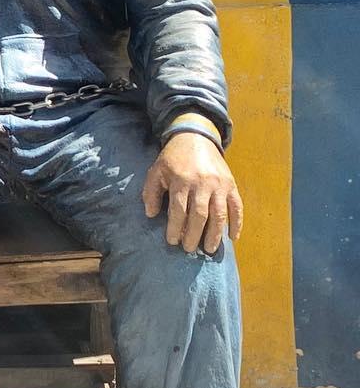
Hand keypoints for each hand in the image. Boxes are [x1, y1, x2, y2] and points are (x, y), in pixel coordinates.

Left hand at [142, 132, 242, 254]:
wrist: (195, 138)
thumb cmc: (173, 158)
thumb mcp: (156, 171)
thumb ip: (151, 192)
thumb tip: (151, 214)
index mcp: (181, 180)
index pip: (179, 210)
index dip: (175, 227)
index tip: (172, 241)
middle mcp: (202, 183)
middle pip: (199, 215)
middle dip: (194, 234)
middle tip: (189, 249)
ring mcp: (219, 185)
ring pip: (219, 214)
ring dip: (215, 234)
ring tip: (209, 249)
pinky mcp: (231, 185)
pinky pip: (237, 206)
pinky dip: (237, 223)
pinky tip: (233, 237)